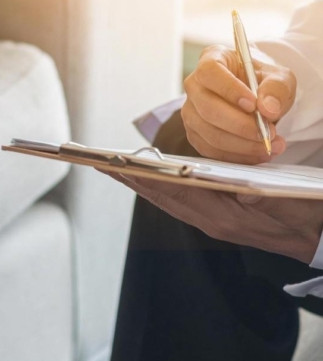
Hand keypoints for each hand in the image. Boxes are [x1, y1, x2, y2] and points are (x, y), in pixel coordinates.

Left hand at [106, 171, 322, 262]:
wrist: (320, 237)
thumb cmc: (303, 213)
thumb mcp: (278, 197)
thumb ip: (247, 189)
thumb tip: (215, 179)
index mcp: (221, 217)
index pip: (171, 191)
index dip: (142, 175)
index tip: (114, 163)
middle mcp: (210, 222)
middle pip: (161, 197)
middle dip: (131, 179)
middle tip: (100, 163)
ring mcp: (212, 223)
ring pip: (167, 200)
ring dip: (141, 184)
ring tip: (116, 168)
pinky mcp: (217, 220)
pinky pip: (180, 203)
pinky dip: (161, 189)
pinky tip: (152, 180)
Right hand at [182, 45, 296, 163]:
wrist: (256, 99)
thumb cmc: (262, 82)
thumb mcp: (279, 77)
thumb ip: (277, 88)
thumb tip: (268, 108)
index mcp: (212, 59)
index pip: (210, 72)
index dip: (229, 89)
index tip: (254, 105)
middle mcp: (194, 85)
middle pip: (208, 108)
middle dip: (240, 126)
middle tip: (268, 132)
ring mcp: (190, 111)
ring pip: (209, 133)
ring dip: (242, 145)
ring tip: (271, 145)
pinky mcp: (194, 133)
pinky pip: (210, 150)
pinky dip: (236, 156)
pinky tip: (257, 153)